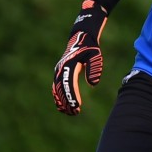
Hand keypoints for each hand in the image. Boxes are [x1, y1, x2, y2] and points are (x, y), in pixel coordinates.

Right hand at [53, 0, 107, 114]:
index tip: (77, 106)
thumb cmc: (90, 48)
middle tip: (75, 112)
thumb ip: (94, 68)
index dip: (72, 96)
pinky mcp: (60, 74)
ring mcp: (59, 71)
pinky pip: (56, 88)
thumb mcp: (95, 56)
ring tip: (71, 113)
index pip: (69, 83)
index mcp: (69, 65)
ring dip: (62, 102)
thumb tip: (93, 83)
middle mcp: (61, 69)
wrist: (81, 38)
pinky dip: (59, 98)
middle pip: (61, 89)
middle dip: (67, 102)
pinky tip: (64, 108)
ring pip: (57, 90)